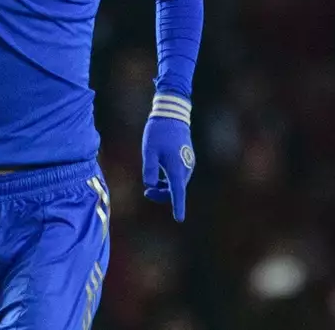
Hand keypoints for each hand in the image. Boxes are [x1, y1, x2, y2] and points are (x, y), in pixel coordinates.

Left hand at [142, 96, 194, 221]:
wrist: (172, 114)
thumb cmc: (158, 132)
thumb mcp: (148, 151)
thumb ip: (149, 170)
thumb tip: (151, 185)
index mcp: (176, 168)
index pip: (177, 192)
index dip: (177, 206)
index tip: (179, 219)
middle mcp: (185, 168)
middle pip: (176, 189)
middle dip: (163, 194)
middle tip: (147, 193)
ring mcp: (187, 162)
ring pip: (178, 182)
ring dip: (166, 187)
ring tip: (150, 186)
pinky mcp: (186, 158)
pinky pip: (179, 175)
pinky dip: (169, 179)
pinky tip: (159, 177)